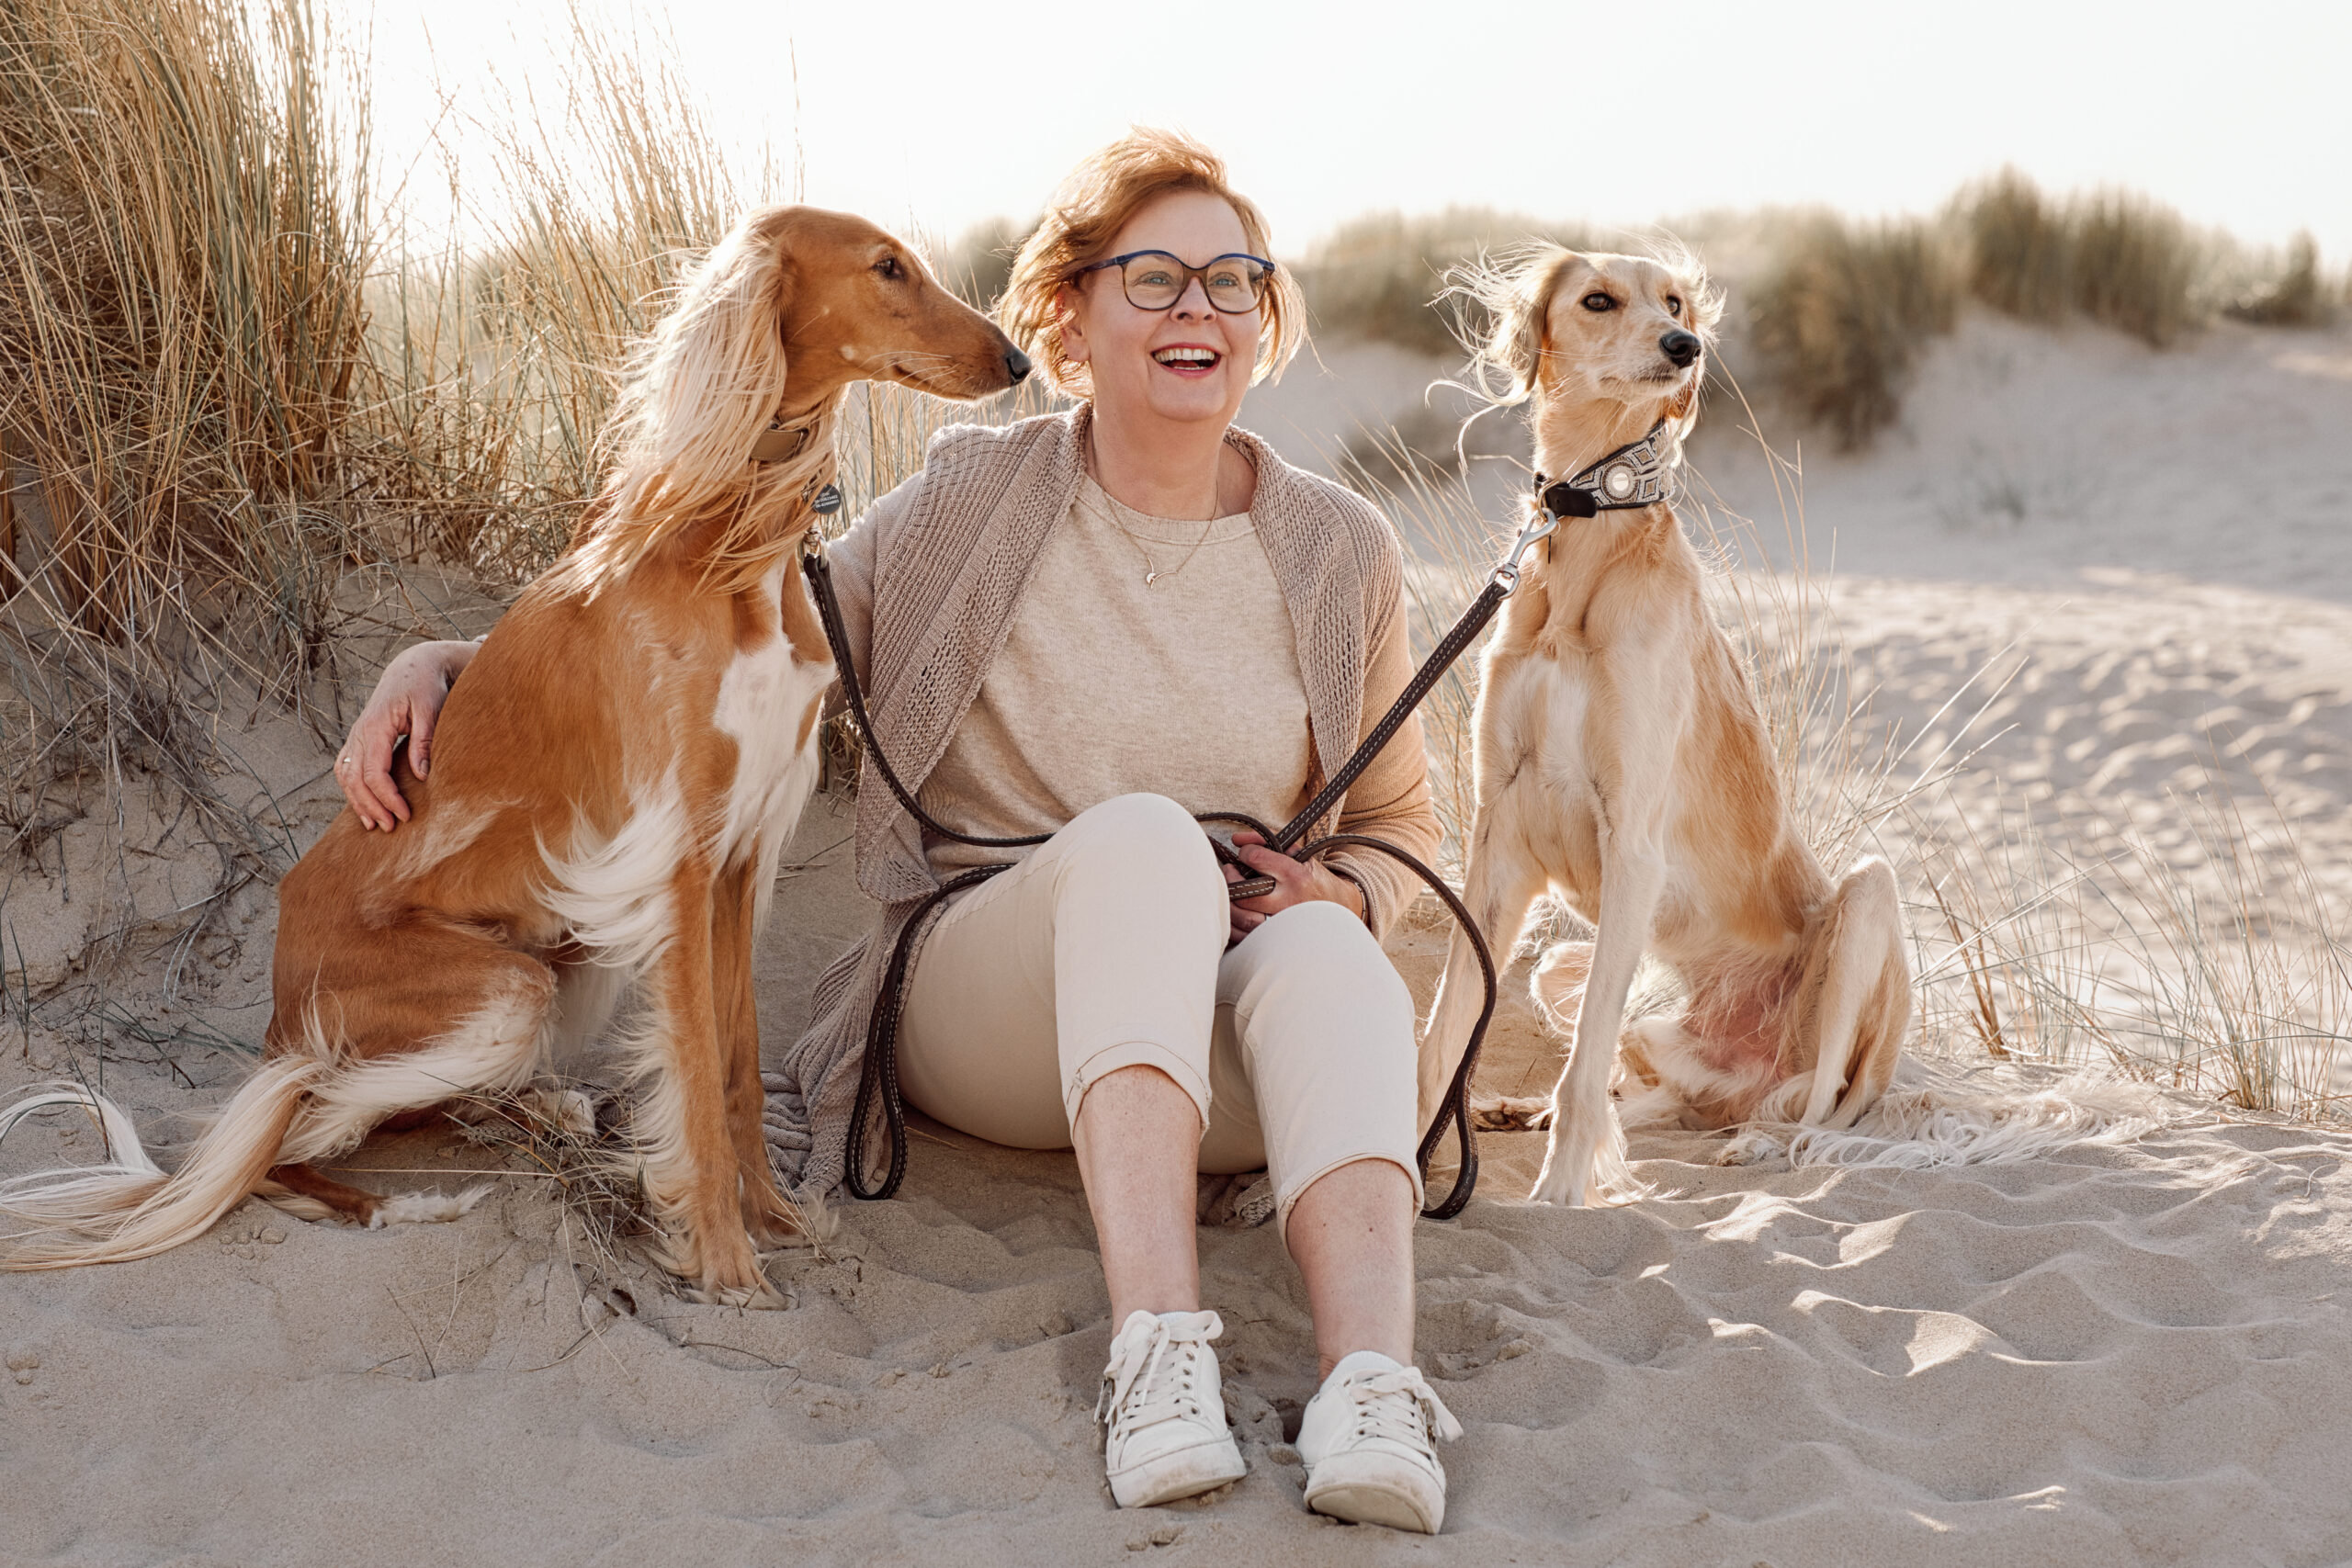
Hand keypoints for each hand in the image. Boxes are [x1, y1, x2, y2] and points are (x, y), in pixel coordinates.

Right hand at [336, 640, 476, 829]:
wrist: (413, 668)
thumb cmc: (425, 687)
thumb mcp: (430, 710)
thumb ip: (425, 741)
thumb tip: (422, 775)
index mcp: (376, 726)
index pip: (373, 771)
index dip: (387, 797)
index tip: (405, 815)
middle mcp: (359, 732)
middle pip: (354, 778)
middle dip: (371, 806)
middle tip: (391, 827)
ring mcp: (356, 735)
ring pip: (345, 775)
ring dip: (357, 801)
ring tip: (374, 825)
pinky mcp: (359, 738)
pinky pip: (346, 767)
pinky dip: (352, 789)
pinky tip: (364, 806)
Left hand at [1221, 830, 1366, 943]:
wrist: (1339, 909)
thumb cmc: (1314, 879)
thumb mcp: (1299, 854)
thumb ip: (1267, 841)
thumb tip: (1236, 838)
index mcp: (1296, 876)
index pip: (1257, 859)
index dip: (1245, 853)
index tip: (1245, 854)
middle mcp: (1288, 901)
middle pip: (1245, 892)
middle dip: (1231, 878)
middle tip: (1231, 871)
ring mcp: (1281, 924)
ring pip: (1241, 917)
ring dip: (1229, 902)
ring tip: (1232, 891)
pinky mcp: (1276, 939)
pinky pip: (1244, 936)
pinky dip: (1234, 923)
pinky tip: (1236, 910)